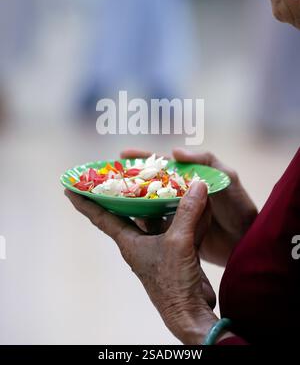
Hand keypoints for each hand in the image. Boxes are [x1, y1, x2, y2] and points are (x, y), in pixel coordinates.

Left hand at [65, 181, 219, 343]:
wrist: (191, 312)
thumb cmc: (173, 283)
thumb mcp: (178, 241)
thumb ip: (187, 212)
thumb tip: (198, 184)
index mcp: (128, 242)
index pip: (101, 217)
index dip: (85, 201)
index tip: (70, 187)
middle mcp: (141, 242)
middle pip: (132, 210)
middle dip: (129, 191)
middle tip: (125, 170)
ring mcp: (160, 246)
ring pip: (161, 215)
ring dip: (168, 199)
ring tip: (171, 178)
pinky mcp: (179, 250)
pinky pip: (182, 225)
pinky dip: (191, 214)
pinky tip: (201, 200)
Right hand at [121, 148, 257, 265]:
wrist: (247, 241)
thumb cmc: (239, 207)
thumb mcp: (227, 178)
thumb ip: (206, 161)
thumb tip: (174, 151)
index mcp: (188, 178)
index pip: (160, 164)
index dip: (141, 158)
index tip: (121, 154)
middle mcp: (178, 194)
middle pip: (148, 184)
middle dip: (128, 181)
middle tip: (106, 181)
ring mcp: (175, 214)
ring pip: (148, 205)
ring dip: (130, 202)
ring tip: (109, 200)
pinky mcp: (176, 233)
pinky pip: (155, 225)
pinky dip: (141, 223)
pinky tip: (126, 224)